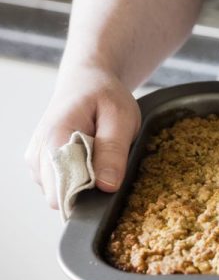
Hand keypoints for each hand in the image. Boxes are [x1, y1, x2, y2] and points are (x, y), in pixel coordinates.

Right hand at [25, 68, 140, 208]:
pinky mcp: (43, 167)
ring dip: (84, 183)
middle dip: (88, 189)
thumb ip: (113, 151)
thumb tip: (107, 186)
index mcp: (53, 140)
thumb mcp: (120, 118)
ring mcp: (37, 163)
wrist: (87, 82)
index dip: (88, 192)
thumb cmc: (104, 96)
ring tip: (98, 156)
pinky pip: (62, 187)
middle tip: (107, 163)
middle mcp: (38, 155)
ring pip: (61, 194)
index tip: (107, 178)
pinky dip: (79, 179)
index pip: (61, 191)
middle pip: (60, 197)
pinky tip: (89, 159)